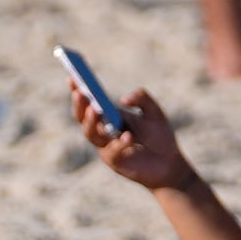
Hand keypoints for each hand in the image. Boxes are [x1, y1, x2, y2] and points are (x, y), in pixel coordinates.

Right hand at [76, 82, 191, 193]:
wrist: (168, 163)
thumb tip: (124, 99)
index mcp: (109, 116)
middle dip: (80, 105)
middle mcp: (102, 131)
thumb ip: (142, 98)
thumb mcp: (154, 112)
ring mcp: (106, 147)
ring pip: (91, 134)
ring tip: (95, 109)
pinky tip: (128, 136)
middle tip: (80, 92)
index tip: (72, 76)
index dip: (78, 89)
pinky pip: (112, 151)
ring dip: (91, 121)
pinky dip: (119, 143)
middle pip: (82, 118)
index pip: (88, 102)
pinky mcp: (115, 162)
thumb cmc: (159, 136)